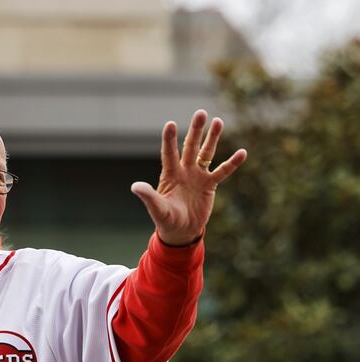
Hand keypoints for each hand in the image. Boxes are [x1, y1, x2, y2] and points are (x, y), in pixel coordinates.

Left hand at [131, 109, 246, 245]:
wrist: (181, 231)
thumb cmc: (166, 219)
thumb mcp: (157, 208)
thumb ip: (148, 196)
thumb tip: (135, 186)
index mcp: (170, 174)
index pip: (169, 153)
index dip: (169, 139)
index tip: (170, 123)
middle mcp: (184, 171)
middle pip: (190, 147)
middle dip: (196, 131)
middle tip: (201, 113)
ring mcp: (198, 176)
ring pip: (206, 153)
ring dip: (212, 138)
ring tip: (218, 121)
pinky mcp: (210, 184)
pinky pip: (222, 171)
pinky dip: (232, 163)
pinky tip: (242, 152)